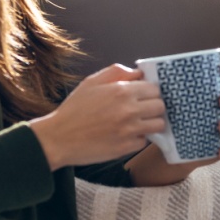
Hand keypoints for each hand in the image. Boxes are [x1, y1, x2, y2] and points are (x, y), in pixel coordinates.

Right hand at [29, 64, 165, 169]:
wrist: (59, 138)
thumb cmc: (74, 109)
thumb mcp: (91, 82)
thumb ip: (117, 72)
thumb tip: (138, 72)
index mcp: (121, 91)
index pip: (154, 89)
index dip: (149, 92)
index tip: (142, 96)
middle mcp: (129, 110)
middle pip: (160, 106)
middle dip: (153, 107)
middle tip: (141, 110)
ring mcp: (130, 130)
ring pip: (159, 124)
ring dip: (150, 123)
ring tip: (137, 123)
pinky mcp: (127, 147)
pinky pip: (144, 141)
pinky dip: (138, 138)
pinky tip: (125, 135)